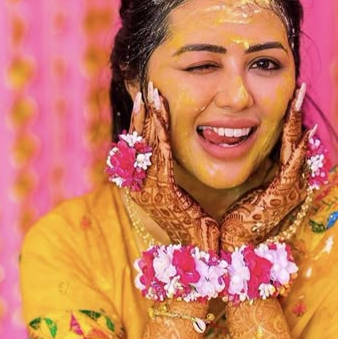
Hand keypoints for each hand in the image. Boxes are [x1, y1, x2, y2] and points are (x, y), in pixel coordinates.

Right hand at [129, 82, 219, 250]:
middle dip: (142, 112)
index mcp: (142, 184)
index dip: (142, 119)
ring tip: (152, 94)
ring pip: (144, 145)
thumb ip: (171, 172)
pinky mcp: (160, 194)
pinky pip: (158, 157)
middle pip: (136, 140)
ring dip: (148, 117)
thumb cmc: (196, 222)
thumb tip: (170, 149)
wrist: (201, 252)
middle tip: (147, 86)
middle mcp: (138, 186)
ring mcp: (147, 190)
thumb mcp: (178, 193)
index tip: (148, 96)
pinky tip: (161, 118)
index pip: (138, 145)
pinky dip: (158, 135)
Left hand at [220, 83, 314, 251]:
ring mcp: (288, 187)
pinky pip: (292, 163)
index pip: (282, 142)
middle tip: (299, 86)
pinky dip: (296, 144)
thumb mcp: (233, 191)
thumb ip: (235, 170)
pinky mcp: (283, 194)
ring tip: (299, 94)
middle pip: (294, 140)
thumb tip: (224, 147)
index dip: (286, 119)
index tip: (287, 94)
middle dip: (296, 113)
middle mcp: (287, 182)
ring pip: (296, 146)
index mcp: (275, 180)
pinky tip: (302, 128)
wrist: (224, 251)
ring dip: (297, 120)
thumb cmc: (225, 222)